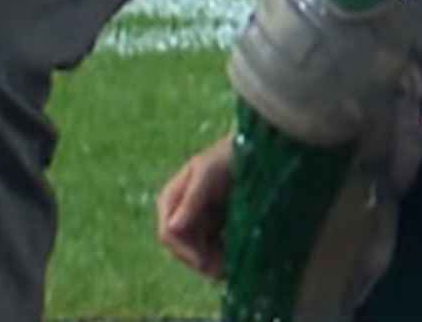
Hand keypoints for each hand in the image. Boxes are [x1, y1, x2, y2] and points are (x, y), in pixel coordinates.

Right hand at [156, 135, 234, 277]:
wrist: (253, 151)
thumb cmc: (227, 156)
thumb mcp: (207, 174)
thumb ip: (191, 199)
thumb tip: (172, 227)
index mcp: (171, 200)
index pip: (168, 235)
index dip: (185, 253)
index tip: (207, 265)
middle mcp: (180, 214)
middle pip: (183, 250)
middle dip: (203, 262)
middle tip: (227, 271)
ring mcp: (197, 223)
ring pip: (200, 254)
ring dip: (215, 263)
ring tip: (236, 266)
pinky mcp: (214, 230)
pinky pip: (214, 251)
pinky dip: (225, 257)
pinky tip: (239, 258)